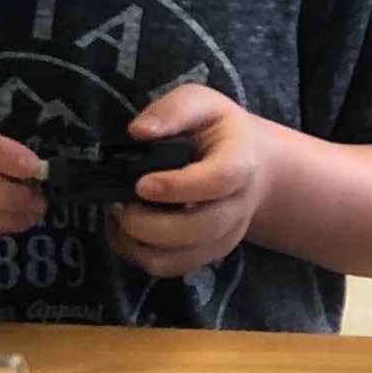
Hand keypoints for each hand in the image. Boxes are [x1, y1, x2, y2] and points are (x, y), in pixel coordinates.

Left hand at [105, 85, 281, 278]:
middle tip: (119, 202)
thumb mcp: (202, 104)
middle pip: (200, 229)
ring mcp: (223, 237)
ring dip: (137, 242)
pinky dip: (136, 254)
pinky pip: (167, 268)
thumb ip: (173, 111)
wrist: (253, 166)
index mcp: (241, 163)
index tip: (141, 184)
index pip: (218, 181)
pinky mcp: (206, 255)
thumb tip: (138, 132)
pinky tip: (124, 228)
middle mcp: (237, 207)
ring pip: (179, 258)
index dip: (178, 187)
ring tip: (118, 214)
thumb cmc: (219, 131)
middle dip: (149, 223)